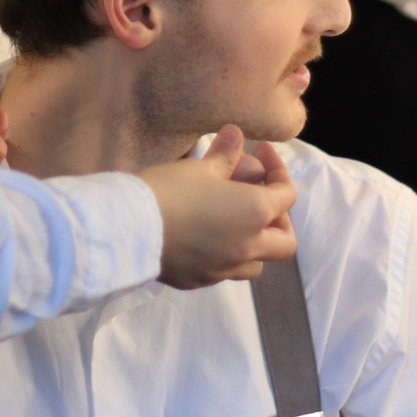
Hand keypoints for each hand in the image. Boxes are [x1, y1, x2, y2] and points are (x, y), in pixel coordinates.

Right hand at [140, 126, 296, 287]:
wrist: (129, 231)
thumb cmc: (169, 191)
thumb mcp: (200, 167)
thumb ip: (225, 154)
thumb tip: (236, 135)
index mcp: (255, 214)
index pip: (286, 194)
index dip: (277, 169)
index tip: (260, 152)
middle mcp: (247, 247)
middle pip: (285, 241)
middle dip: (280, 218)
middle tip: (259, 197)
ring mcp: (224, 269)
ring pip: (257, 263)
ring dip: (256, 243)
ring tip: (234, 222)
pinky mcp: (200, 281)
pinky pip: (226, 271)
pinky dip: (227, 255)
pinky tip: (206, 237)